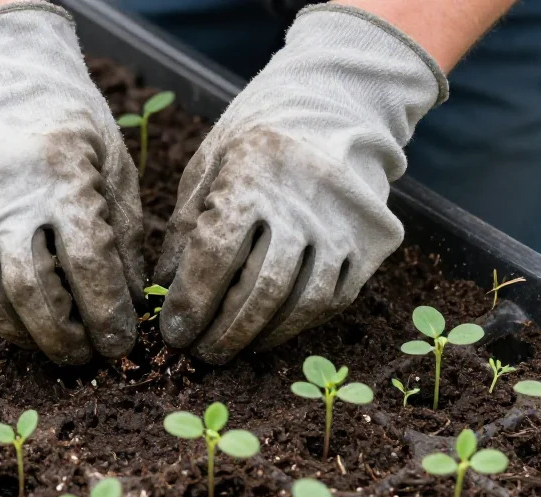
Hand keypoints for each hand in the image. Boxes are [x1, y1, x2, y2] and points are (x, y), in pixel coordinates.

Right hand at [0, 3, 142, 364]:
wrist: (6, 89)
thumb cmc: (76, 132)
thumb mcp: (115, 170)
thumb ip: (123, 237)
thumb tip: (131, 306)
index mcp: (62, 176)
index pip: (86, 263)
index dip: (106, 313)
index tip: (122, 342)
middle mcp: (8, 195)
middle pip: (33, 289)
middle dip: (65, 335)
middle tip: (88, 356)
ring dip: (28, 333)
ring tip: (57, 347)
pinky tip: (22, 325)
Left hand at [154, 5, 447, 363]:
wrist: (340, 99)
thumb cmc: (259, 132)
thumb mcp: (210, 163)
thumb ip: (187, 226)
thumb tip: (164, 289)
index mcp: (253, 175)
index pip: (215, 256)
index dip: (191, 304)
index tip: (173, 333)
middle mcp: (304, 201)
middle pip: (261, 290)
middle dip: (223, 333)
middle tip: (200, 354)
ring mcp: (346, 223)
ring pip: (302, 303)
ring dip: (261, 336)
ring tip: (232, 348)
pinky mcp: (376, 240)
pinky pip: (336, 298)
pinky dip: (300, 322)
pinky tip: (273, 328)